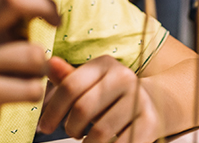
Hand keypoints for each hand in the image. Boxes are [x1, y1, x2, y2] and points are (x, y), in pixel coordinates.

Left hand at [38, 56, 158, 142]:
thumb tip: (48, 63)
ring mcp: (139, 99)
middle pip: (83, 108)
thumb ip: (68, 79)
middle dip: (70, 127)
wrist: (154, 103)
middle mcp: (124, 77)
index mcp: (105, 64)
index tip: (44, 127)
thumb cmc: (112, 97)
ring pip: (100, 132)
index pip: (70, 86)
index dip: (52, 110)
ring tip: (89, 141)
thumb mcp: (90, 85)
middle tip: (72, 133)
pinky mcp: (150, 122)